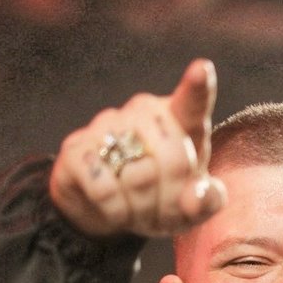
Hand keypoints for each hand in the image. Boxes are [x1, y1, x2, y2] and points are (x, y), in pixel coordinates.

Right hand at [49, 59, 227, 238]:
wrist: (109, 211)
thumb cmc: (160, 199)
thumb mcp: (191, 208)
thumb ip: (207, 201)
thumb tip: (195, 197)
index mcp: (179, 119)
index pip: (192, 102)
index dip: (198, 87)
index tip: (202, 70)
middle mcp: (143, 113)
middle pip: (173, 158)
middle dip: (172, 198)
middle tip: (161, 211)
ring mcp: (106, 124)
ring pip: (138, 176)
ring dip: (143, 209)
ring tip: (138, 211)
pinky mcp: (76, 148)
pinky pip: (104, 188)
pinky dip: (115, 211)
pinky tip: (115, 211)